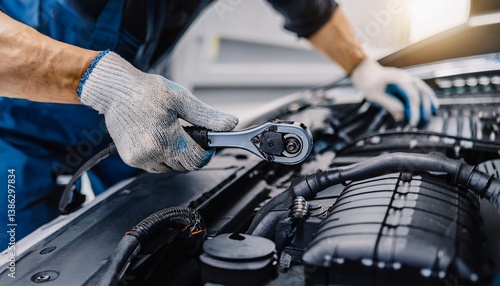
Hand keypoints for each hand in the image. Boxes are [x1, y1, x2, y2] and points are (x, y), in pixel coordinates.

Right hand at [77, 51, 237, 172]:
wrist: (114, 90)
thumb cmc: (146, 91)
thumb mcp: (181, 99)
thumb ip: (207, 116)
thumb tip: (230, 124)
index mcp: (166, 139)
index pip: (197, 160)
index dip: (206, 152)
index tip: (207, 143)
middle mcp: (151, 154)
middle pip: (184, 166)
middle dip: (191, 152)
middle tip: (187, 133)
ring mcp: (140, 159)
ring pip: (170, 168)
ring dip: (176, 156)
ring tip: (170, 133)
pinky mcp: (131, 160)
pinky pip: (155, 166)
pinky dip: (161, 156)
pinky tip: (158, 138)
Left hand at [350, 59, 438, 125]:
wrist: (365, 72)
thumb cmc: (368, 82)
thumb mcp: (375, 96)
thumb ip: (389, 104)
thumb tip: (403, 115)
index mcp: (399, 79)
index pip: (412, 95)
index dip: (415, 110)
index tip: (414, 122)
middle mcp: (406, 77)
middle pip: (421, 91)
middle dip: (425, 106)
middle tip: (426, 119)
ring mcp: (407, 78)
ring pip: (423, 89)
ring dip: (429, 100)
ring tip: (433, 112)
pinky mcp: (406, 82)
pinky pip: (419, 89)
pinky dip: (424, 97)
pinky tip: (428, 104)